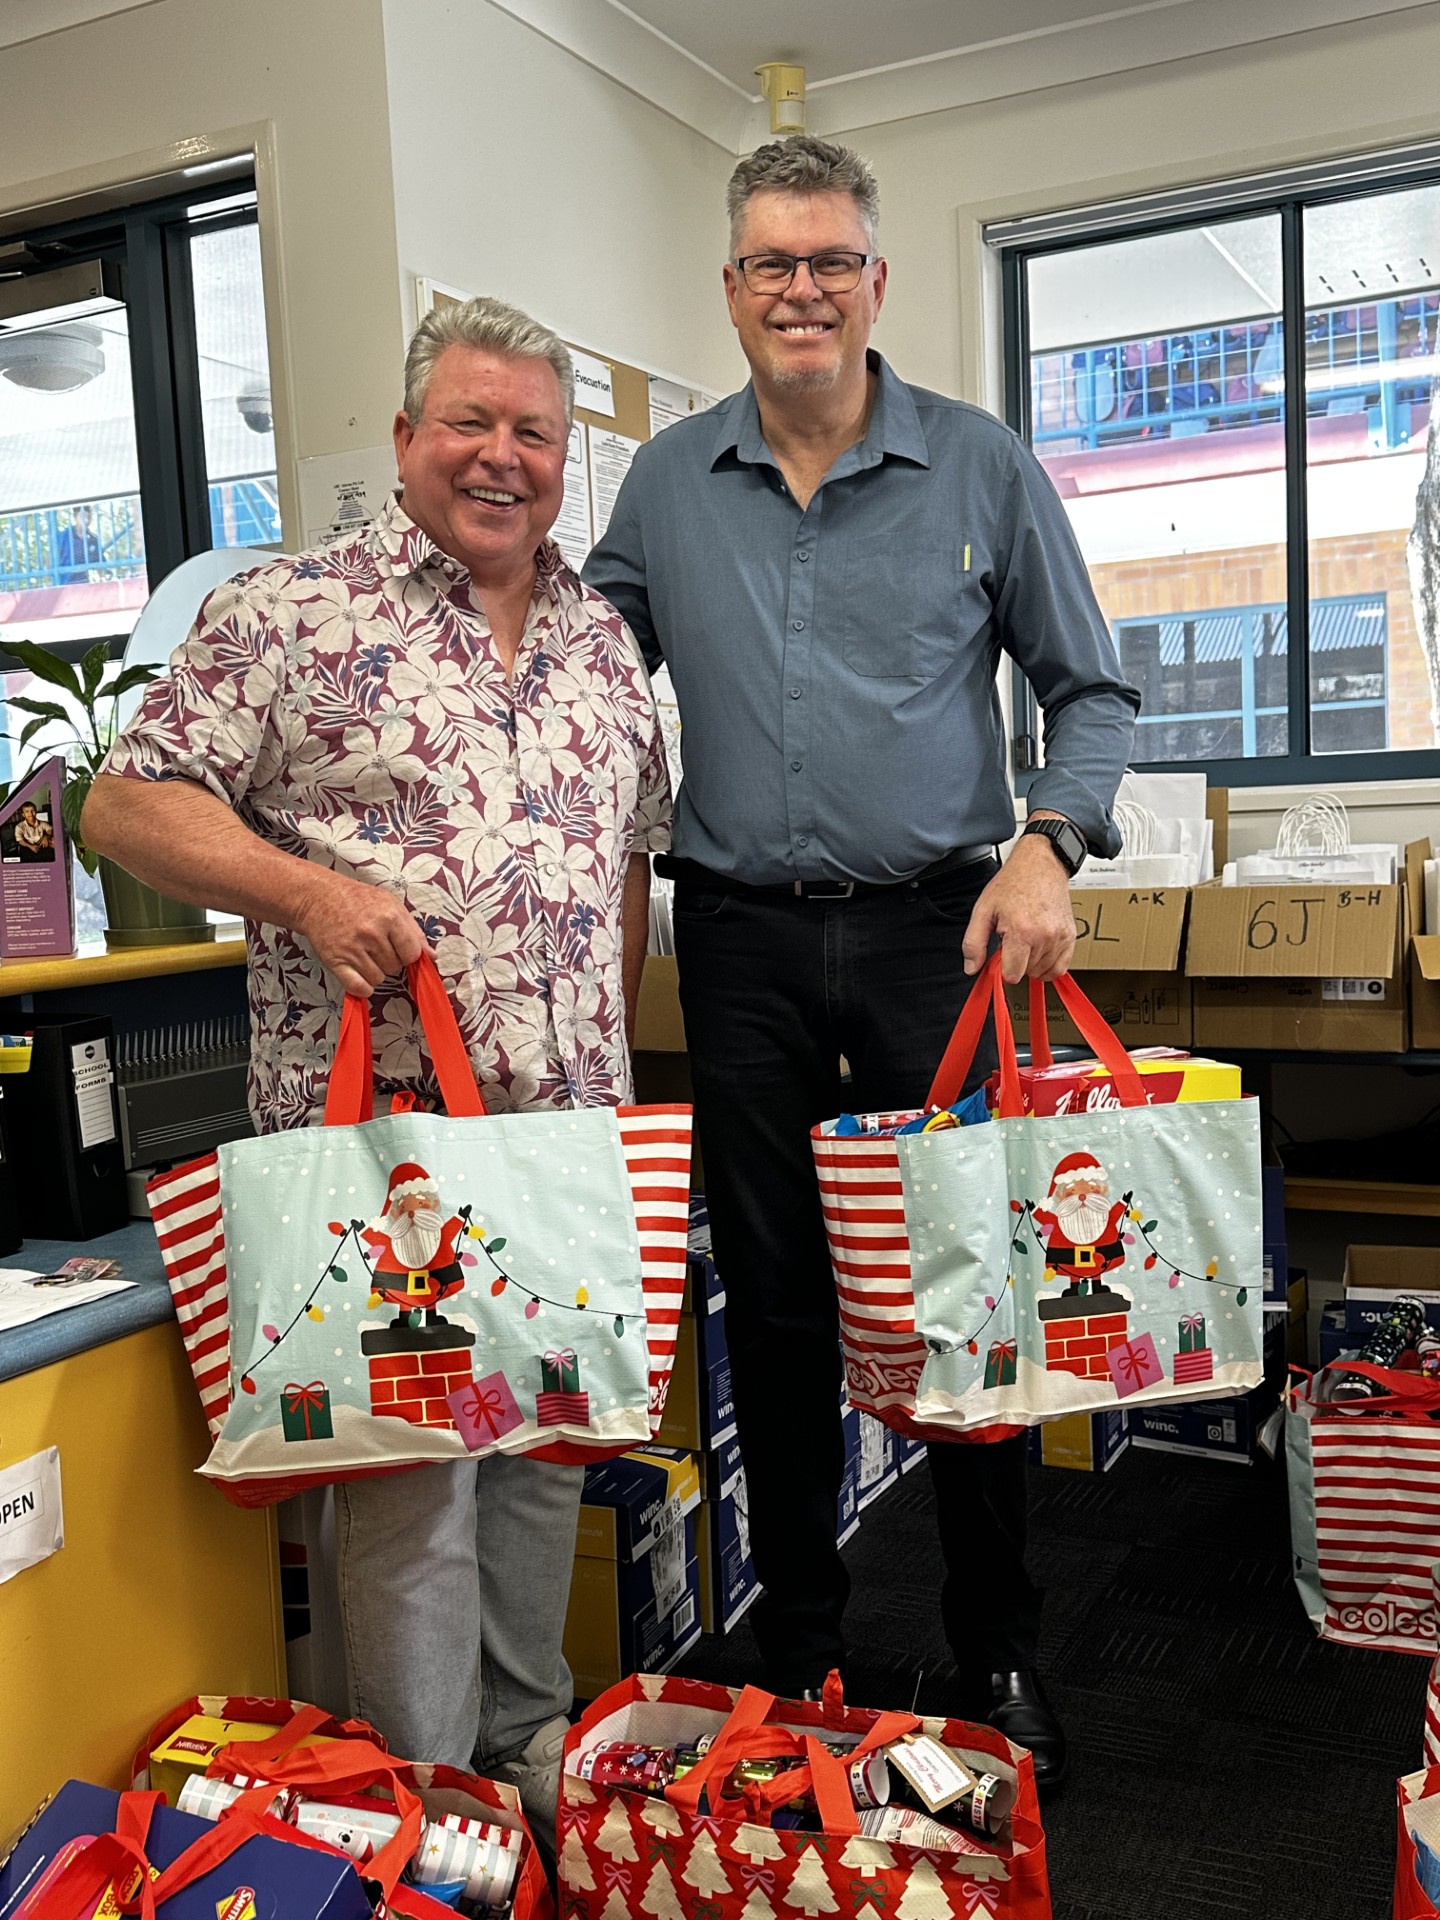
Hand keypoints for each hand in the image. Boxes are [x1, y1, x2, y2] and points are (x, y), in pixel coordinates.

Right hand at [294, 870, 426, 995]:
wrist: (318, 896)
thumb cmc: (357, 899)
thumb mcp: (391, 905)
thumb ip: (413, 931)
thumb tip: (431, 957)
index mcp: (390, 917)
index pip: (412, 954)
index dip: (408, 955)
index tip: (399, 948)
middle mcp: (372, 934)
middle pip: (395, 968)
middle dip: (389, 961)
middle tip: (376, 946)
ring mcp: (353, 949)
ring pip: (378, 980)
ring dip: (374, 972)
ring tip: (364, 954)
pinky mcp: (335, 961)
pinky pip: (358, 988)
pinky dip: (362, 987)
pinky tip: (359, 973)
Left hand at [962, 836, 1076, 983]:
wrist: (1040, 866)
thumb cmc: (1012, 884)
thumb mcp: (983, 911)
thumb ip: (974, 943)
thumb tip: (972, 968)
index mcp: (1022, 931)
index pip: (1012, 975)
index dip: (1002, 968)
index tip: (1001, 954)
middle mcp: (1045, 936)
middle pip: (1027, 973)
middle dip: (1017, 961)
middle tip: (1013, 938)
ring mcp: (1061, 937)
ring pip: (1043, 972)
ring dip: (1032, 962)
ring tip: (1026, 939)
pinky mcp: (1071, 937)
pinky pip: (1060, 968)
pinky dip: (1048, 964)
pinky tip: (1038, 949)